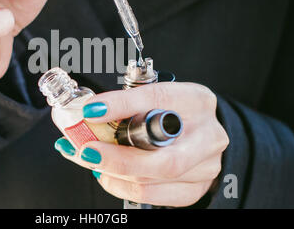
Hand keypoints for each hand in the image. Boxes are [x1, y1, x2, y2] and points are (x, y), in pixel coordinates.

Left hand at [54, 82, 228, 206]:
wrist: (200, 132)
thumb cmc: (173, 111)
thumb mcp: (156, 98)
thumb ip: (129, 105)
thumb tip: (88, 113)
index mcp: (195, 100)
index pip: (157, 100)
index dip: (121, 105)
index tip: (92, 110)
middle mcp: (207, 135)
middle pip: (164, 159)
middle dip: (117, 158)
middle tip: (86, 151)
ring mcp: (205, 166)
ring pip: (153, 180)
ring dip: (113, 173)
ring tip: (89, 159)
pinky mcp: (194, 188)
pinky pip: (152, 196)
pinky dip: (122, 186)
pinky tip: (107, 174)